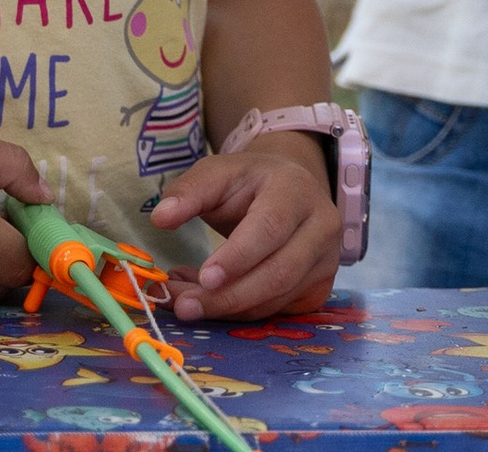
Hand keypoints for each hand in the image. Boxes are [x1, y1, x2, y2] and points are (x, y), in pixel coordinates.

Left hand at [153, 139, 339, 319]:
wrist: (289, 189)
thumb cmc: (249, 183)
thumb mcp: (217, 173)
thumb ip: (188, 191)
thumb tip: (161, 217)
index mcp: (296, 190)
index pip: (271, 227)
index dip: (239, 256)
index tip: (204, 278)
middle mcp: (321, 226)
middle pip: (279, 272)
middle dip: (229, 296)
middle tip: (184, 305)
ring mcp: (326, 260)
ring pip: (278, 297)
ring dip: (230, 308)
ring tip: (187, 303)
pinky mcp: (319, 286)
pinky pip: (280, 310)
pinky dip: (242, 314)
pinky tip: (213, 304)